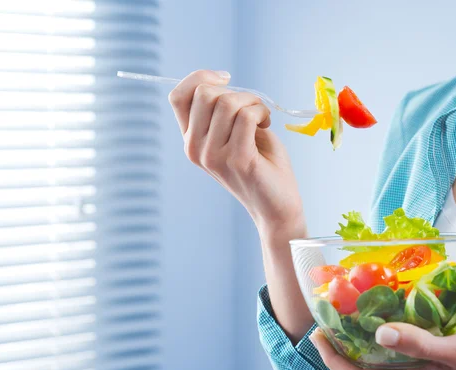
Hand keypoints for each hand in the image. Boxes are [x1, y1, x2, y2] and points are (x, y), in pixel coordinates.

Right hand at [168, 70, 304, 236]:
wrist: (277, 206)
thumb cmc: (261, 165)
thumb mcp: (234, 132)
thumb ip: (222, 110)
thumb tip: (220, 79)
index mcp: (191, 140)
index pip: (178, 96)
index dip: (200, 77)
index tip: (226, 79)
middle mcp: (195, 149)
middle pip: (204, 93)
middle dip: (235, 91)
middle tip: (253, 108)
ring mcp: (213, 155)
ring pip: (227, 102)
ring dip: (253, 102)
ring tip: (262, 118)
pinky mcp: (237, 159)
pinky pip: (246, 116)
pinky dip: (261, 113)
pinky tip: (267, 125)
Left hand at [310, 324, 455, 369]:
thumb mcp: (455, 350)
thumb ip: (416, 343)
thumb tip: (378, 332)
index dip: (333, 359)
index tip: (318, 334)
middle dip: (338, 357)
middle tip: (326, 330)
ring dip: (356, 356)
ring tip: (346, 330)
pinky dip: (377, 355)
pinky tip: (380, 335)